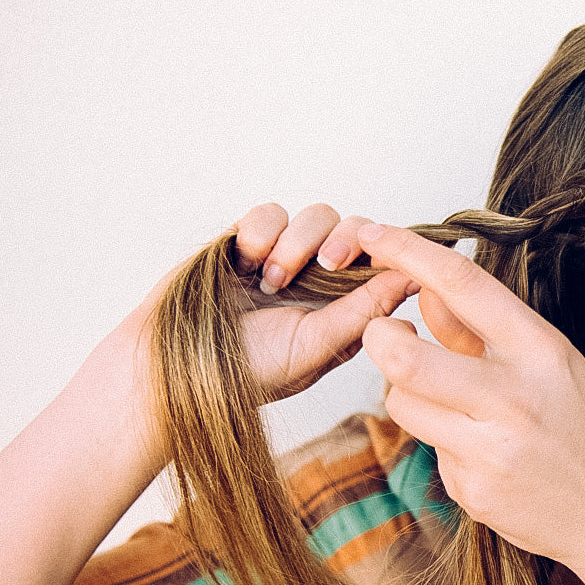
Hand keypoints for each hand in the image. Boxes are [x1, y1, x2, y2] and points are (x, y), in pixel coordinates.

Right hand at [121, 203, 417, 408]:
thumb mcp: (316, 346)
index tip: (379, 256)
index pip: (385, 261)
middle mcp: (322, 280)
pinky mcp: (246, 241)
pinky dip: (262, 232)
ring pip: (316, 215)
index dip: (389, 250)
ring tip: (271, 281)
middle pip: (356, 228)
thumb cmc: (246, 371)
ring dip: (297, 242)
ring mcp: (284, 258)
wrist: (169, 368)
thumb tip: (415, 281)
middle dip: (345, 239)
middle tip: (327, 264)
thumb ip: (364, 310)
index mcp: (347, 308)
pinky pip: (270, 212)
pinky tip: (247, 264)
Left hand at [356, 222, 584, 572]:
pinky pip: (428, 451)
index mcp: (540, 349)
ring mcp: (490, 448)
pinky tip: (483, 455)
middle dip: (377, 338)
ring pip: (401, 403)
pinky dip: (443, 445)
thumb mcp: (549, 363)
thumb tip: (425, 292)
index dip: (408, 252)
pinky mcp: (472, 490)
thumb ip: (481, 331)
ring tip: (447, 404)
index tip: (375, 235)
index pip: (463, 285)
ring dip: (406, 395)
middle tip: (383, 335)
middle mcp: (514, 396)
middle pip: (405, 355)